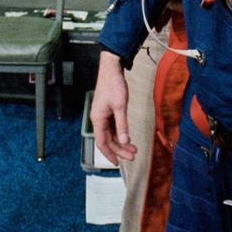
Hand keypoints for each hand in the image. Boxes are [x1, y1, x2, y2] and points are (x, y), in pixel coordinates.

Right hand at [91, 50, 135, 164]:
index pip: (102, 143)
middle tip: (133, 155)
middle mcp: (98, 119)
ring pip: (111, 134)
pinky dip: (120, 133)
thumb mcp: (120, 106)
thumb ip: (122, 125)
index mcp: (98, 119)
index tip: (118, 163)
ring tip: (133, 148)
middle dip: (120, 149)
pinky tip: (127, 137)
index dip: (109, 154)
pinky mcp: (107, 110)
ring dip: (121, 142)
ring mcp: (102, 115)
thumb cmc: (113, 85)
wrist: (111, 69)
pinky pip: (112, 127)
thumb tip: (124, 141)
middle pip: (108, 140)